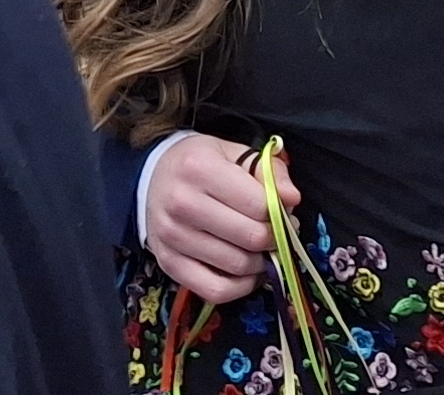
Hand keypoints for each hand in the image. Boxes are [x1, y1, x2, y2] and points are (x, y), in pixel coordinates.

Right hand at [144, 132, 284, 305]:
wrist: (151, 178)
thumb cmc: (198, 164)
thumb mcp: (232, 153)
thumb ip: (268, 170)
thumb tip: (292, 199)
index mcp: (200, 168)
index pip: (258, 204)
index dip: (280, 212)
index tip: (284, 212)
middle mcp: (182, 203)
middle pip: (250, 237)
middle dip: (273, 238)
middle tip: (276, 233)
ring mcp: (173, 237)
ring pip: (237, 266)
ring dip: (260, 263)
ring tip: (261, 249)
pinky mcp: (169, 264)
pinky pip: (216, 290)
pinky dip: (240, 287)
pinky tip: (246, 272)